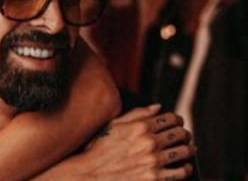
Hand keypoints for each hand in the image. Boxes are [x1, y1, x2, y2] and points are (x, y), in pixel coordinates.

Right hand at [65, 104, 195, 179]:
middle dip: (184, 133)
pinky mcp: (155, 178)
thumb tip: (158, 107)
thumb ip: (137, 114)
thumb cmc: (100, 149)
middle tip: (184, 136)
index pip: (170, 118)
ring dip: (189, 149)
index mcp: (140, 127)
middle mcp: (149, 143)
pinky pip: (181, 172)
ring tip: (188, 150)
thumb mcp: (114, 125)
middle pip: (180, 134)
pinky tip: (185, 166)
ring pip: (185, 151)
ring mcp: (154, 161)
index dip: (177, 120)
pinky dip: (186, 168)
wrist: (92, 174)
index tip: (177, 123)